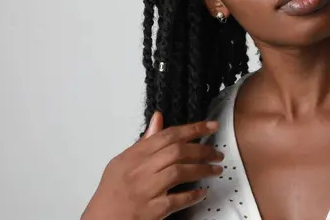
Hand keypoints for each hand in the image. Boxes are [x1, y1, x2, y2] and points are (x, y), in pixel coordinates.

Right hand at [81, 112, 222, 219]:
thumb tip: (159, 119)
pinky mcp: (151, 211)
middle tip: (217, 153)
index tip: (211, 126)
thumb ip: (145, 141)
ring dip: (202, 170)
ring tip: (216, 170)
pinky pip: (176, 200)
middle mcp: (140, 171)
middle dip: (202, 150)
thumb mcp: (123, 162)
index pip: (168, 135)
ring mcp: (146, 191)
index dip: (193, 128)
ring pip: (179, 172)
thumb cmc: (112, 192)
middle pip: (177, 152)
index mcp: (134, 156)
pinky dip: (192, 195)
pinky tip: (202, 193)